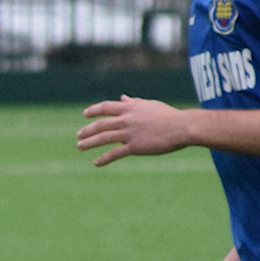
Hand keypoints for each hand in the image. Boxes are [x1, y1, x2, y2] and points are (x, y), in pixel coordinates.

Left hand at [76, 95, 193, 164]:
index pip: (106, 107)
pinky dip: (104, 158)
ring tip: (80, 147)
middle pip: (101, 124)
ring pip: (103, 138)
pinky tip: (96, 163)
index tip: (85, 114)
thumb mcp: (149, 105)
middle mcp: (126, 119)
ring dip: (89, 142)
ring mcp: (129, 133)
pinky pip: (115, 153)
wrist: (181, 127)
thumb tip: (123, 98)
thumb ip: (134, 102)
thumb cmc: (168, 116)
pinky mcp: (134, 146)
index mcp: (130, 107)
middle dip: (87, 130)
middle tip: (78, 135)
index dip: (93, 110)